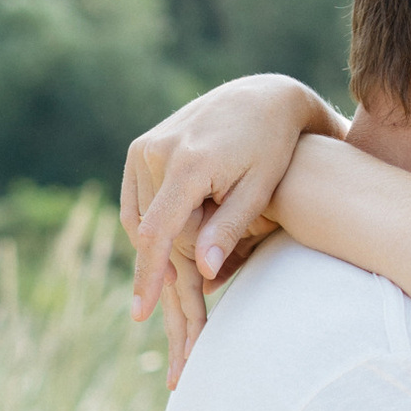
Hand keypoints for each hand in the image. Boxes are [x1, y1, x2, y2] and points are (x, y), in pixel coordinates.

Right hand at [120, 75, 349, 387]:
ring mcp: (145, 147)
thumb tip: (204, 273)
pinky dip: (153, 225)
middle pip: (152, 230)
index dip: (148, 276)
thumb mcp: (259, 190)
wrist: (261, 96)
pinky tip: (174, 239)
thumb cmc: (272, 147)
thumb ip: (230, 229)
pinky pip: (138, 201)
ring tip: (190, 254)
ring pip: (141, 218)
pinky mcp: (142, 148)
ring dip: (162, 242)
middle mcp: (156, 151)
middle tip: (199, 276)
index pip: (157, 232)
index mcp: (188, 163)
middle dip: (170, 260)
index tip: (140, 314)